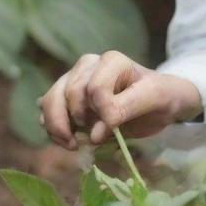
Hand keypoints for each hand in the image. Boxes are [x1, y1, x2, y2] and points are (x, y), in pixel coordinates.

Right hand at [39, 51, 202, 149]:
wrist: (156, 104)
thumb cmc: (159, 96)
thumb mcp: (156, 97)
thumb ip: (127, 108)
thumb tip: (94, 134)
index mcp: (112, 60)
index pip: (95, 88)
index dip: (103, 112)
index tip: (114, 126)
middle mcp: (88, 65)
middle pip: (70, 95)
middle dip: (82, 120)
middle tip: (99, 135)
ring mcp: (73, 79)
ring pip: (50, 101)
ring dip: (59, 128)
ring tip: (74, 144)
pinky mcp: (64, 97)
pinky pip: (46, 112)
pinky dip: (52, 130)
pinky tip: (69, 140)